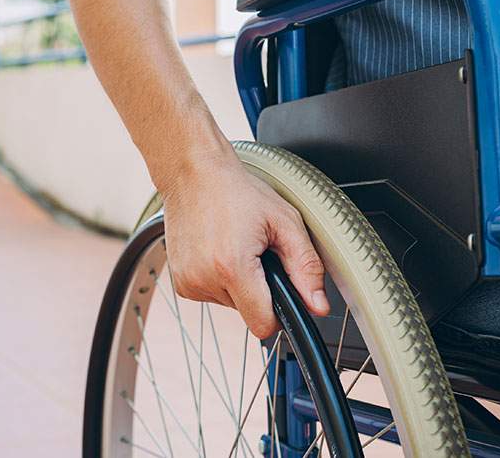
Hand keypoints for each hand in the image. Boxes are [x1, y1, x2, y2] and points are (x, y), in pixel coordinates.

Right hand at [161, 152, 329, 338]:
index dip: (278, 313)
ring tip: (235, 247)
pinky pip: (211, 296)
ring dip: (238, 284)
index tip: (279, 289)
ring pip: (230, 305)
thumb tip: (319, 305)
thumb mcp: (284, 222)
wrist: (193, 174)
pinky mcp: (179, 282)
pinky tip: (217, 251)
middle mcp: (205, 280)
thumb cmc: (237, 192)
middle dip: (258, 290)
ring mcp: (188, 282)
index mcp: (233, 267)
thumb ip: (306, 267)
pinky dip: (219, 280)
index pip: (263, 325)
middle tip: (255, 252)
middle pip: (247, 313)